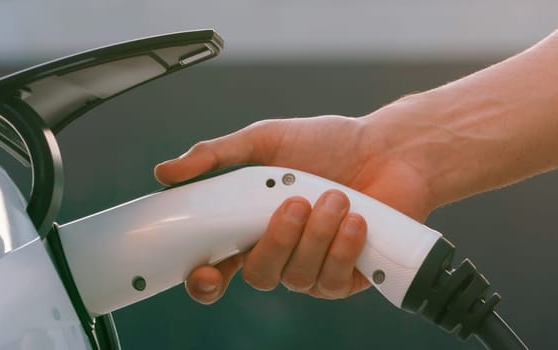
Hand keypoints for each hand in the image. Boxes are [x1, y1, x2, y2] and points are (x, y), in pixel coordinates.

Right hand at [154, 115, 434, 303]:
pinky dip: (342, 248)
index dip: (204, 280)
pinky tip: (356, 220)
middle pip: (258, 275)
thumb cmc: (331, 144)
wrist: (391, 149)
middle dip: (275, 241)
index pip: (216, 268)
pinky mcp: (348, 276)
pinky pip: (332, 281)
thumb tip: (167, 171)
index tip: (206, 271)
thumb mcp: (266, 139)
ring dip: (316, 235)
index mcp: (252, 227)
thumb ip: (216, 156)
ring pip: (297, 277)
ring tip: (336, 197)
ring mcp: (314, 268)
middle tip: (295, 203)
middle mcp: (281, 252)